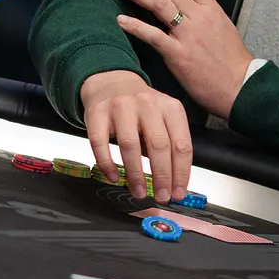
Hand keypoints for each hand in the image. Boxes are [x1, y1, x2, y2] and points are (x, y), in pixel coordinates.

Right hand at [79, 69, 191, 202]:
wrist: (112, 82)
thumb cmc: (140, 108)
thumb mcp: (163, 118)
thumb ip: (169, 145)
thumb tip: (174, 183)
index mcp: (170, 107)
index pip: (181, 145)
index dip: (181, 173)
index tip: (178, 192)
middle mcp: (147, 104)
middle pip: (158, 145)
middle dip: (161, 176)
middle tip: (161, 196)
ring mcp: (121, 106)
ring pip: (130, 145)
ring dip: (135, 174)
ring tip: (139, 191)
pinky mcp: (97, 113)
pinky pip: (100, 143)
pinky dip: (107, 164)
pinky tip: (114, 176)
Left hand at [114, 0, 254, 119]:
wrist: (241, 87)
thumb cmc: (231, 60)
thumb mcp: (222, 26)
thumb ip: (203, 12)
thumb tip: (183, 3)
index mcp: (211, 8)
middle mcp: (200, 16)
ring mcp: (189, 35)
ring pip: (159, 3)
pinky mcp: (178, 55)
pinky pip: (152, 35)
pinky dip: (135, 26)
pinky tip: (121, 20)